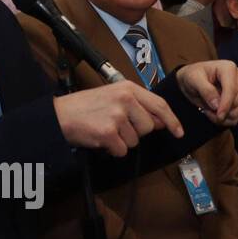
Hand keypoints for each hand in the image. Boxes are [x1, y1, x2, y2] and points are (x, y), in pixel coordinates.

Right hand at [53, 80, 183, 155]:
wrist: (59, 114)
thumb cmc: (84, 106)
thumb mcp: (112, 96)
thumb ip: (137, 105)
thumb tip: (160, 122)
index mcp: (127, 88)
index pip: (159, 105)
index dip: (172, 120)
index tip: (178, 132)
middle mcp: (125, 99)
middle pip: (148, 126)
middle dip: (136, 132)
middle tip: (116, 126)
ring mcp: (117, 116)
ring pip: (136, 141)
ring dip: (122, 141)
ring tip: (104, 129)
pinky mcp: (109, 133)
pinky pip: (122, 150)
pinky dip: (112, 149)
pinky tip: (100, 138)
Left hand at [175, 60, 237, 126]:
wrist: (192, 81)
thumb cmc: (192, 76)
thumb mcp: (193, 79)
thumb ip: (205, 90)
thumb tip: (217, 105)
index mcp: (228, 68)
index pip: (232, 89)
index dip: (226, 104)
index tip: (219, 116)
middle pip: (237, 102)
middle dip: (221, 110)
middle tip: (205, 109)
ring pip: (237, 110)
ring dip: (222, 116)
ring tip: (208, 109)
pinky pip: (237, 116)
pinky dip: (224, 119)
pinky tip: (213, 113)